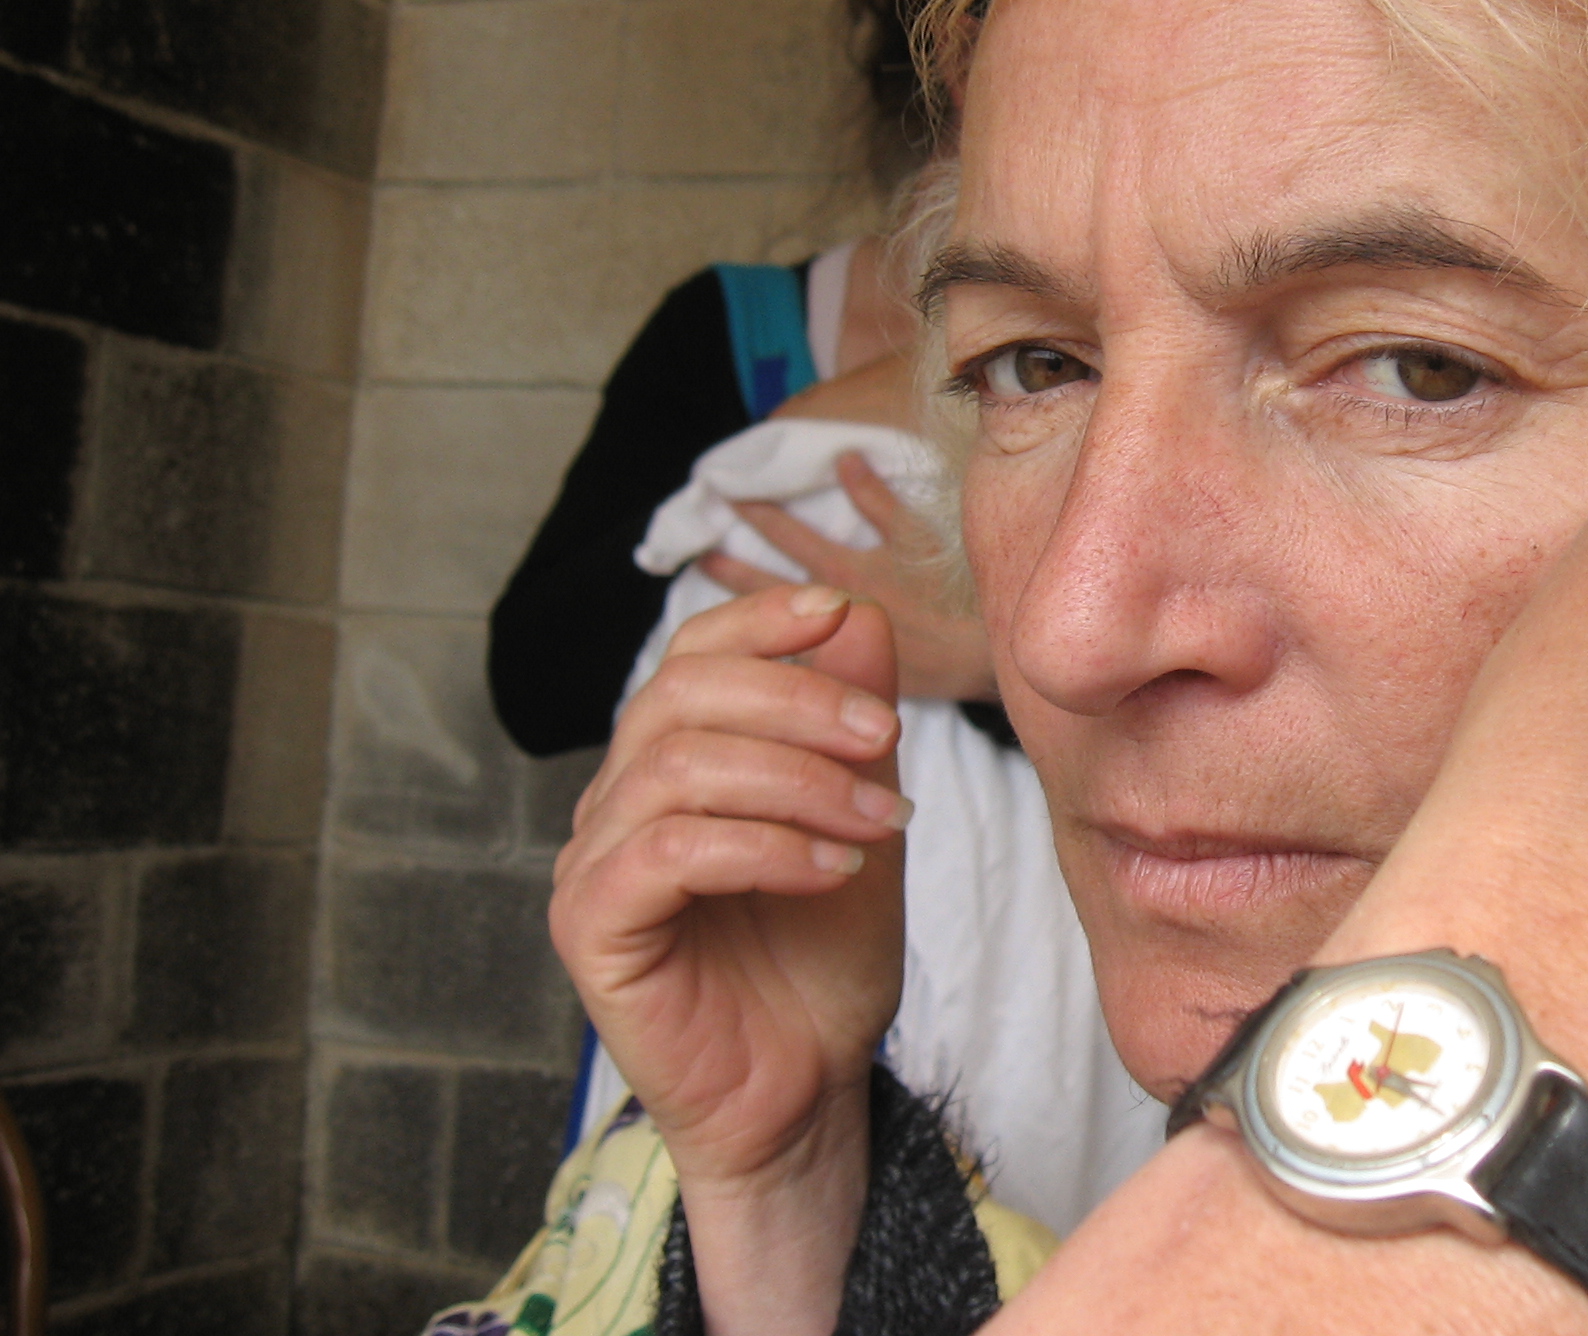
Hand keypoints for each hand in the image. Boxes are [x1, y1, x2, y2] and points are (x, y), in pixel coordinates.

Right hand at [550, 584, 911, 1333]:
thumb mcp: (859, 821)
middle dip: (794, 700)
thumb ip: (851, 727)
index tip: (842, 614)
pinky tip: (832, 869)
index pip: (690, 656)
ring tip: (880, 819)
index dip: (759, 621)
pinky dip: (762, 847)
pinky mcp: (590, 928)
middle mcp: (615, 802)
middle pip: (678, 695)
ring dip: (796, 780)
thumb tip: (858, 615)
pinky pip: (666, 854)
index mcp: (668, 762)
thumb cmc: (822, 960)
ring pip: (676, 768)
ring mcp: (592, 865)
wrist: (805, 1087)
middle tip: (883, 737)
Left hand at [702, 451, 997, 700]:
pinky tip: (751, 660)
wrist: (985, 661)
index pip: (785, 538)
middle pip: (765, 584)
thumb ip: (876, 501)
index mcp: (841, 575)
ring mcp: (834, 651)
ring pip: (774, 629)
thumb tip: (842, 459)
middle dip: (730, 566)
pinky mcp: (850, 683)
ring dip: (745, 608)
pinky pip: (800, 671)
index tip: (721, 499)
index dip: (754, 517)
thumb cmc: (954, 595)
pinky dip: (773, 662)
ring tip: (714, 590)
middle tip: (698, 550)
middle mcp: (827, 614)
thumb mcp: (918, 538)